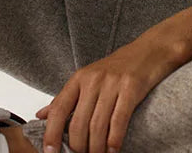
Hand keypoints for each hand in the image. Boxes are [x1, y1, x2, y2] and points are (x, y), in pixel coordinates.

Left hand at [35, 35, 178, 152]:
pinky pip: (118, 121)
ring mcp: (112, 83)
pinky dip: (114, 141)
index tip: (51, 152)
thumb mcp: (88, 78)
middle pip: (78, 123)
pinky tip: (114, 150)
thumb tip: (41, 115)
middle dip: (79, 148)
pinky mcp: (131, 87)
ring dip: (96, 149)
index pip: (59, 109)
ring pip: (97, 126)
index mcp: (79, 78)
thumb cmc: (118, 67)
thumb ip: (66, 98)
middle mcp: (93, 80)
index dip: (52, 133)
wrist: (150, 50)